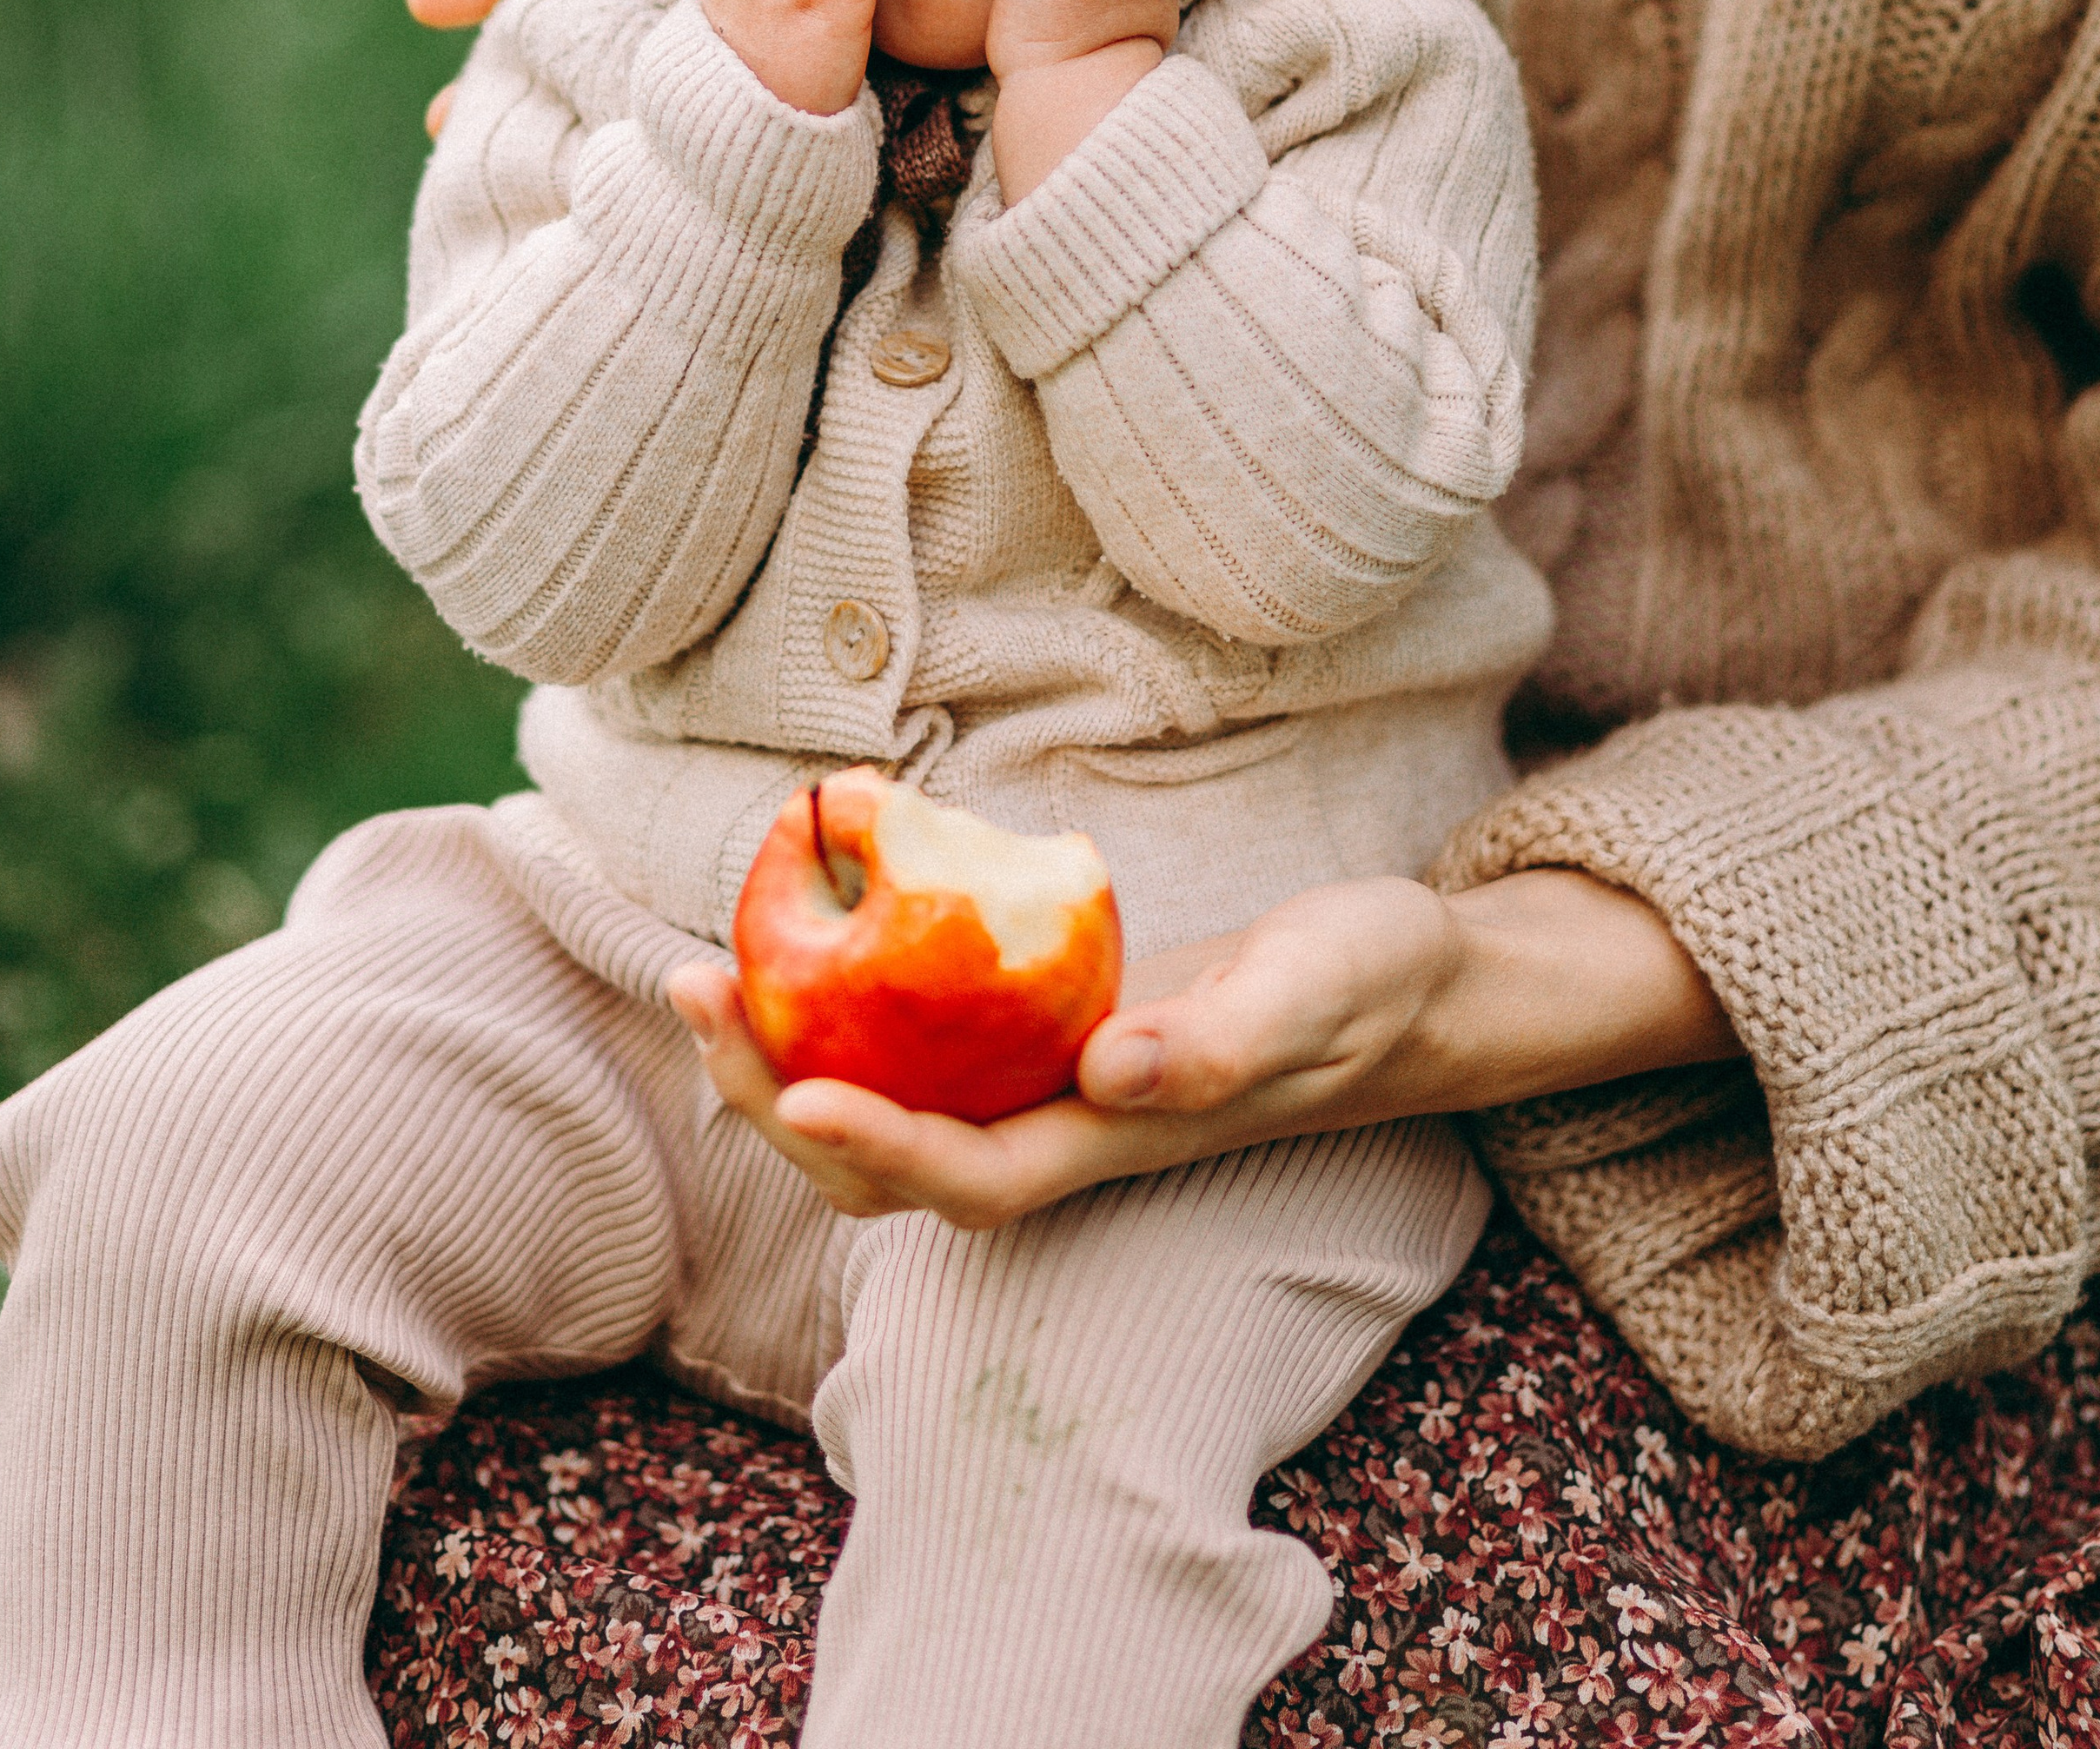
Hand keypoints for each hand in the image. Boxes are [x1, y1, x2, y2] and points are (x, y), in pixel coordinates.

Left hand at [668, 870, 1737, 1229]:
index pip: (972, 1174)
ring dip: (785, 1050)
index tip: (786, 1079)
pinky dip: (847, 999)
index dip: (877, 1141)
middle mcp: (1065, 1126)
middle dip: (777, 1094)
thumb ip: (1221, 1045)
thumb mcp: (1315, 997)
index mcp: (1120, 1138)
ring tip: (706, 966)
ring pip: (888, 1102)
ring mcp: (1049, 1082)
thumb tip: (1111, 1074)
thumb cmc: (1370, 986)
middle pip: (891, 1161)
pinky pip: (919, 1037)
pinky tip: (805, 925)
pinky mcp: (1046, 1026)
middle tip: (693, 985)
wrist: (1407, 984)